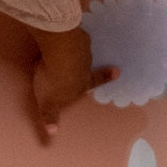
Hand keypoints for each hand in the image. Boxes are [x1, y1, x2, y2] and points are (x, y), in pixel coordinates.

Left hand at [27, 25, 117, 139]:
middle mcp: (84, 67)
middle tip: (99, 56)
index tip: (118, 70)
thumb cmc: (56, 82)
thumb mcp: (48, 103)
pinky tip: (64, 35)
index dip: (105, 77)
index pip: (94, 82)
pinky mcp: (74, 35)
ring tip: (70, 48)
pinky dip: (69, 38)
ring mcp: (80, 50)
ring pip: (80, 52)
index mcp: (82, 83)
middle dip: (90, 64)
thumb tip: (52, 132)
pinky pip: (72, 38)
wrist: (61, 54)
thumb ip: (50, 115)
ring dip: (76, 51)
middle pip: (87, 67)